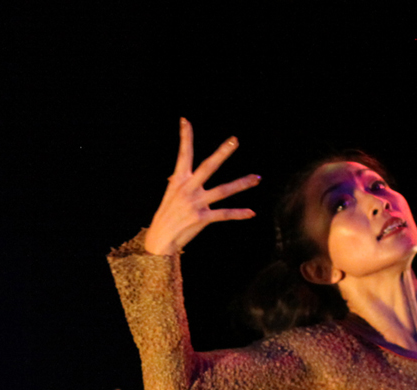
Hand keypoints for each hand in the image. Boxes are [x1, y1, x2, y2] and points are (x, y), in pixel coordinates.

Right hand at [142, 118, 260, 254]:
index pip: (183, 154)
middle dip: (222, 153)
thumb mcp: (170, 196)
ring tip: (257, 178)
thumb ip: (177, 183)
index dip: (184, 137)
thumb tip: (175, 173)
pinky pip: (224, 214)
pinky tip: (251, 212)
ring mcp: (195, 203)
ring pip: (223, 190)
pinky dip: (238, 213)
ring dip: (241, 183)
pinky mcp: (202, 218)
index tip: (185, 120)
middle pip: (208, 167)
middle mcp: (187, 189)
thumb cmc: (165, 217)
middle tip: (235, 140)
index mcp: (178, 181)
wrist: (159, 241)